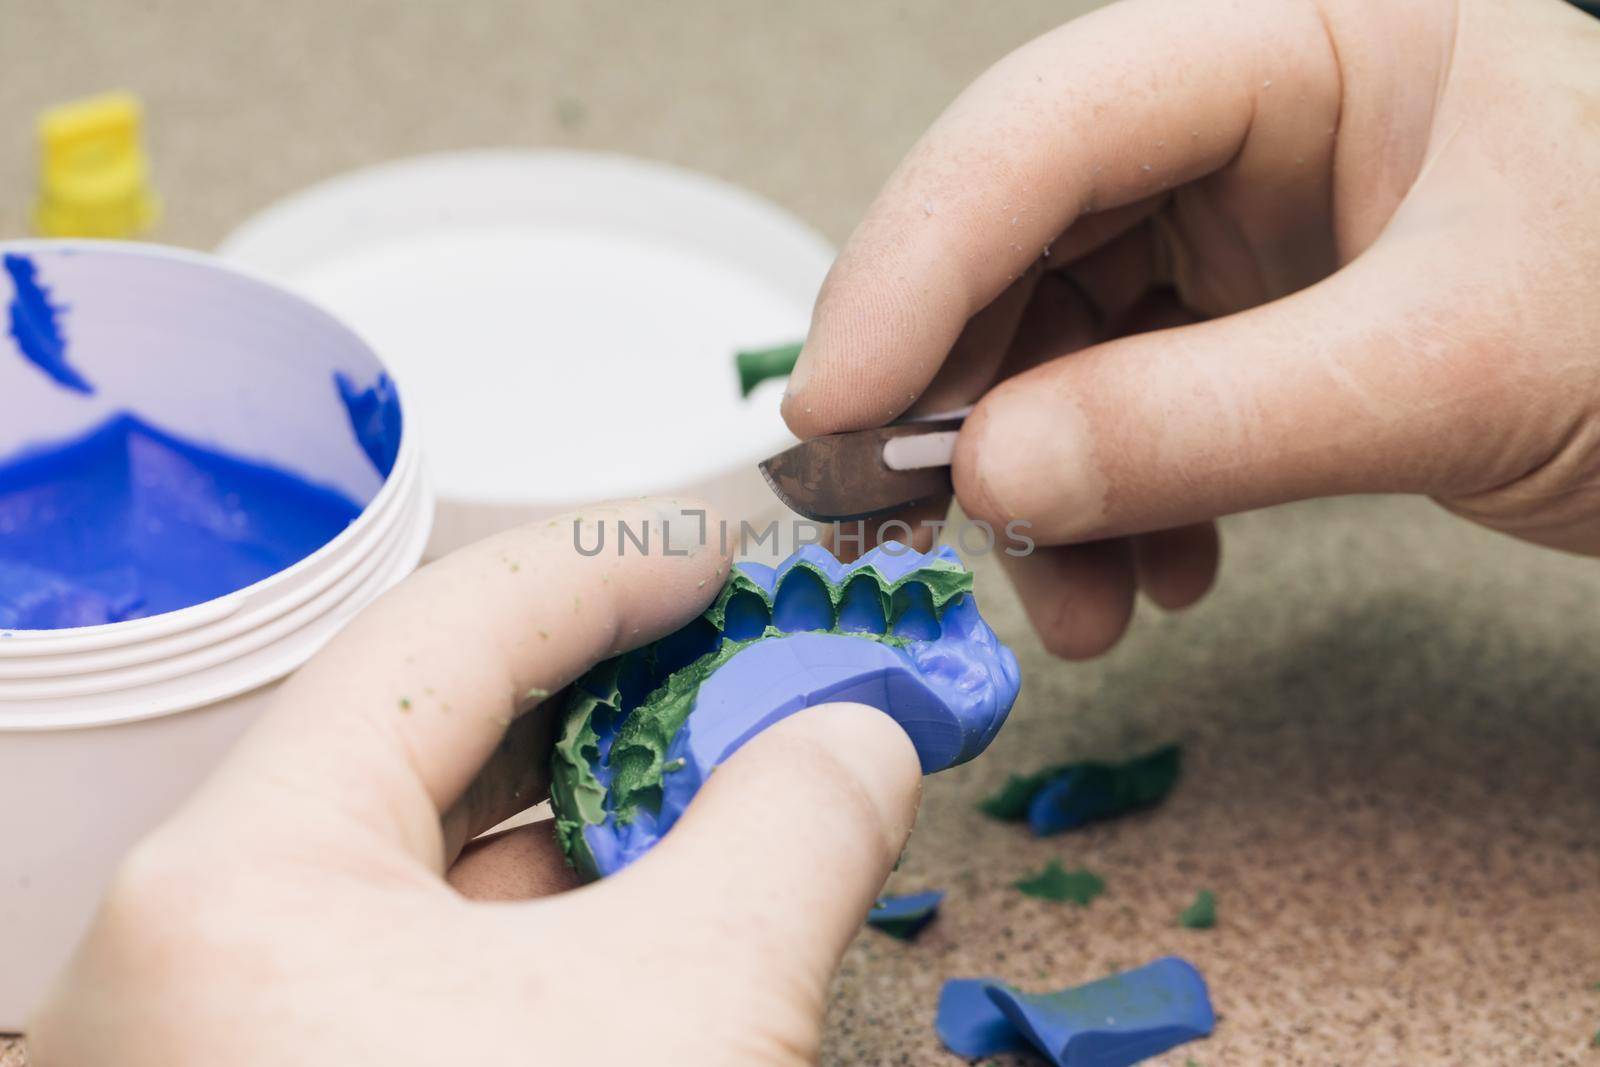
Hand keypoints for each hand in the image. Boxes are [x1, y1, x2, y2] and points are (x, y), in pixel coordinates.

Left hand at [27, 502, 920, 1065]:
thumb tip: (861, 731)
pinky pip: (445, 980)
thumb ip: (791, 834)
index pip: (445, 633)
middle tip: (761, 661)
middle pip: (438, 745)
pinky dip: (574, 935)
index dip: (607, 568)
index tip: (727, 549)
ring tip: (750, 778)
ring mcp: (246, 1043)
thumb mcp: (692, 1017)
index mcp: (246, 880)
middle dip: (622, 695)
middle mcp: (206, 950)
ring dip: (611, 821)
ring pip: (450, 876)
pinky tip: (683, 921)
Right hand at [785, 0, 1599, 657]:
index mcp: (1302, 34)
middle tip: (914, 518)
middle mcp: (1249, 117)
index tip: (834, 408)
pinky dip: (1109, 509)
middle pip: (1021, 235)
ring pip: (1053, 342)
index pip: (1049, 124)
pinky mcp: (1245, 324)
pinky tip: (1156, 579)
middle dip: (963, 394)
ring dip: (1039, 487)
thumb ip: (1209, 420)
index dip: (917, 261)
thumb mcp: (1450, 367)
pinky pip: (1117, 408)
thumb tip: (994, 475)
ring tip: (1081, 604)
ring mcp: (1242, 225)